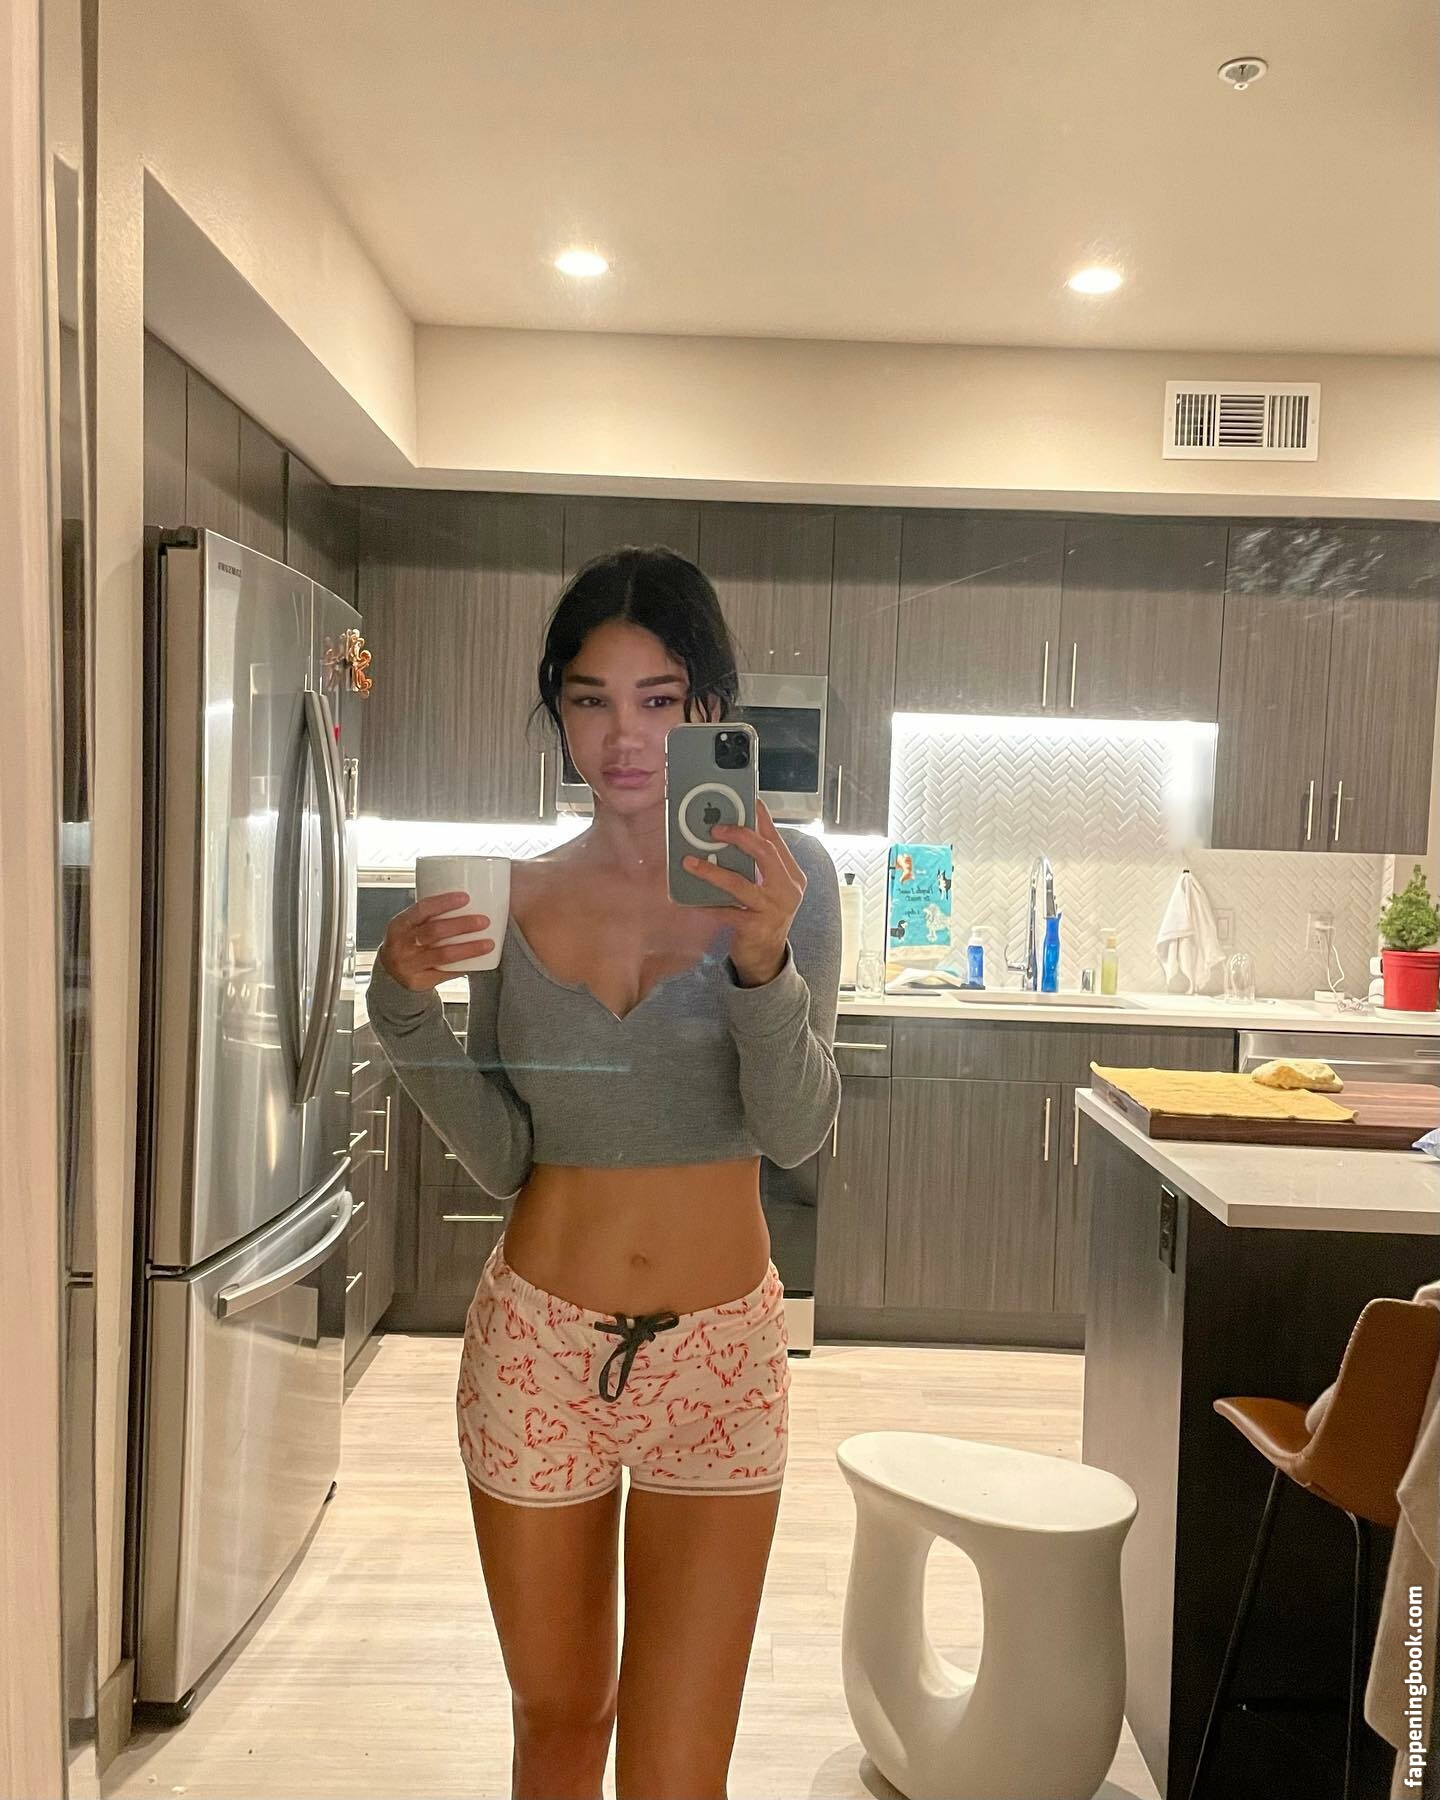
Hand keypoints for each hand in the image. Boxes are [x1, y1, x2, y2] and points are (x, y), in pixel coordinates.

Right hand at [378, 891, 493, 990]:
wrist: (391, 971)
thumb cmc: (407, 941)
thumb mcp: (410, 925)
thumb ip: (431, 915)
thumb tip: (471, 900)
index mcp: (399, 924)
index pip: (422, 909)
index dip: (444, 902)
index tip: (466, 898)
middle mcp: (401, 944)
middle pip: (434, 931)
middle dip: (462, 925)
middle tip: (484, 921)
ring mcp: (409, 965)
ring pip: (443, 955)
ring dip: (469, 948)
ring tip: (488, 943)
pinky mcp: (419, 981)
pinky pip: (445, 973)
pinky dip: (463, 967)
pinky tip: (478, 963)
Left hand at [681, 799, 805, 986]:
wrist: (767, 957)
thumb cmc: (763, 915)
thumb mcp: (768, 887)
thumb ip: (757, 864)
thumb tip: (730, 834)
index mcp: (791, 875)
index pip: (776, 840)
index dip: (762, 818)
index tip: (749, 800)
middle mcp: (787, 889)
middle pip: (765, 854)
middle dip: (739, 836)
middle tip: (714, 829)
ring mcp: (773, 909)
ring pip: (740, 883)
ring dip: (712, 871)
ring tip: (690, 863)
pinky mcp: (756, 927)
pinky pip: (727, 912)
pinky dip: (708, 905)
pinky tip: (691, 900)